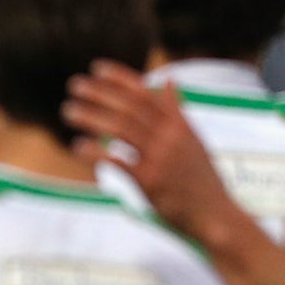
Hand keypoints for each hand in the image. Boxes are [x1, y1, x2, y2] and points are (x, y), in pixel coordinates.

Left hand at [62, 62, 246, 245]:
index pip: (146, 92)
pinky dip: (97, 152)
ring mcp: (161, 158)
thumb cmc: (200, 178)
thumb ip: (177, 110)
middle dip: (99, 93)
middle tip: (73, 85)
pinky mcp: (151, 183)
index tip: (96, 68)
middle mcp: (171, 136)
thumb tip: (169, 80)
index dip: (120, 78)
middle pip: (129, 107)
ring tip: (68, 111)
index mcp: (180, 124)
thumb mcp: (193, 138)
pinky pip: (119, 161)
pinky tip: (78, 147)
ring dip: (91, 117)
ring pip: (121, 128)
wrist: (216, 215)